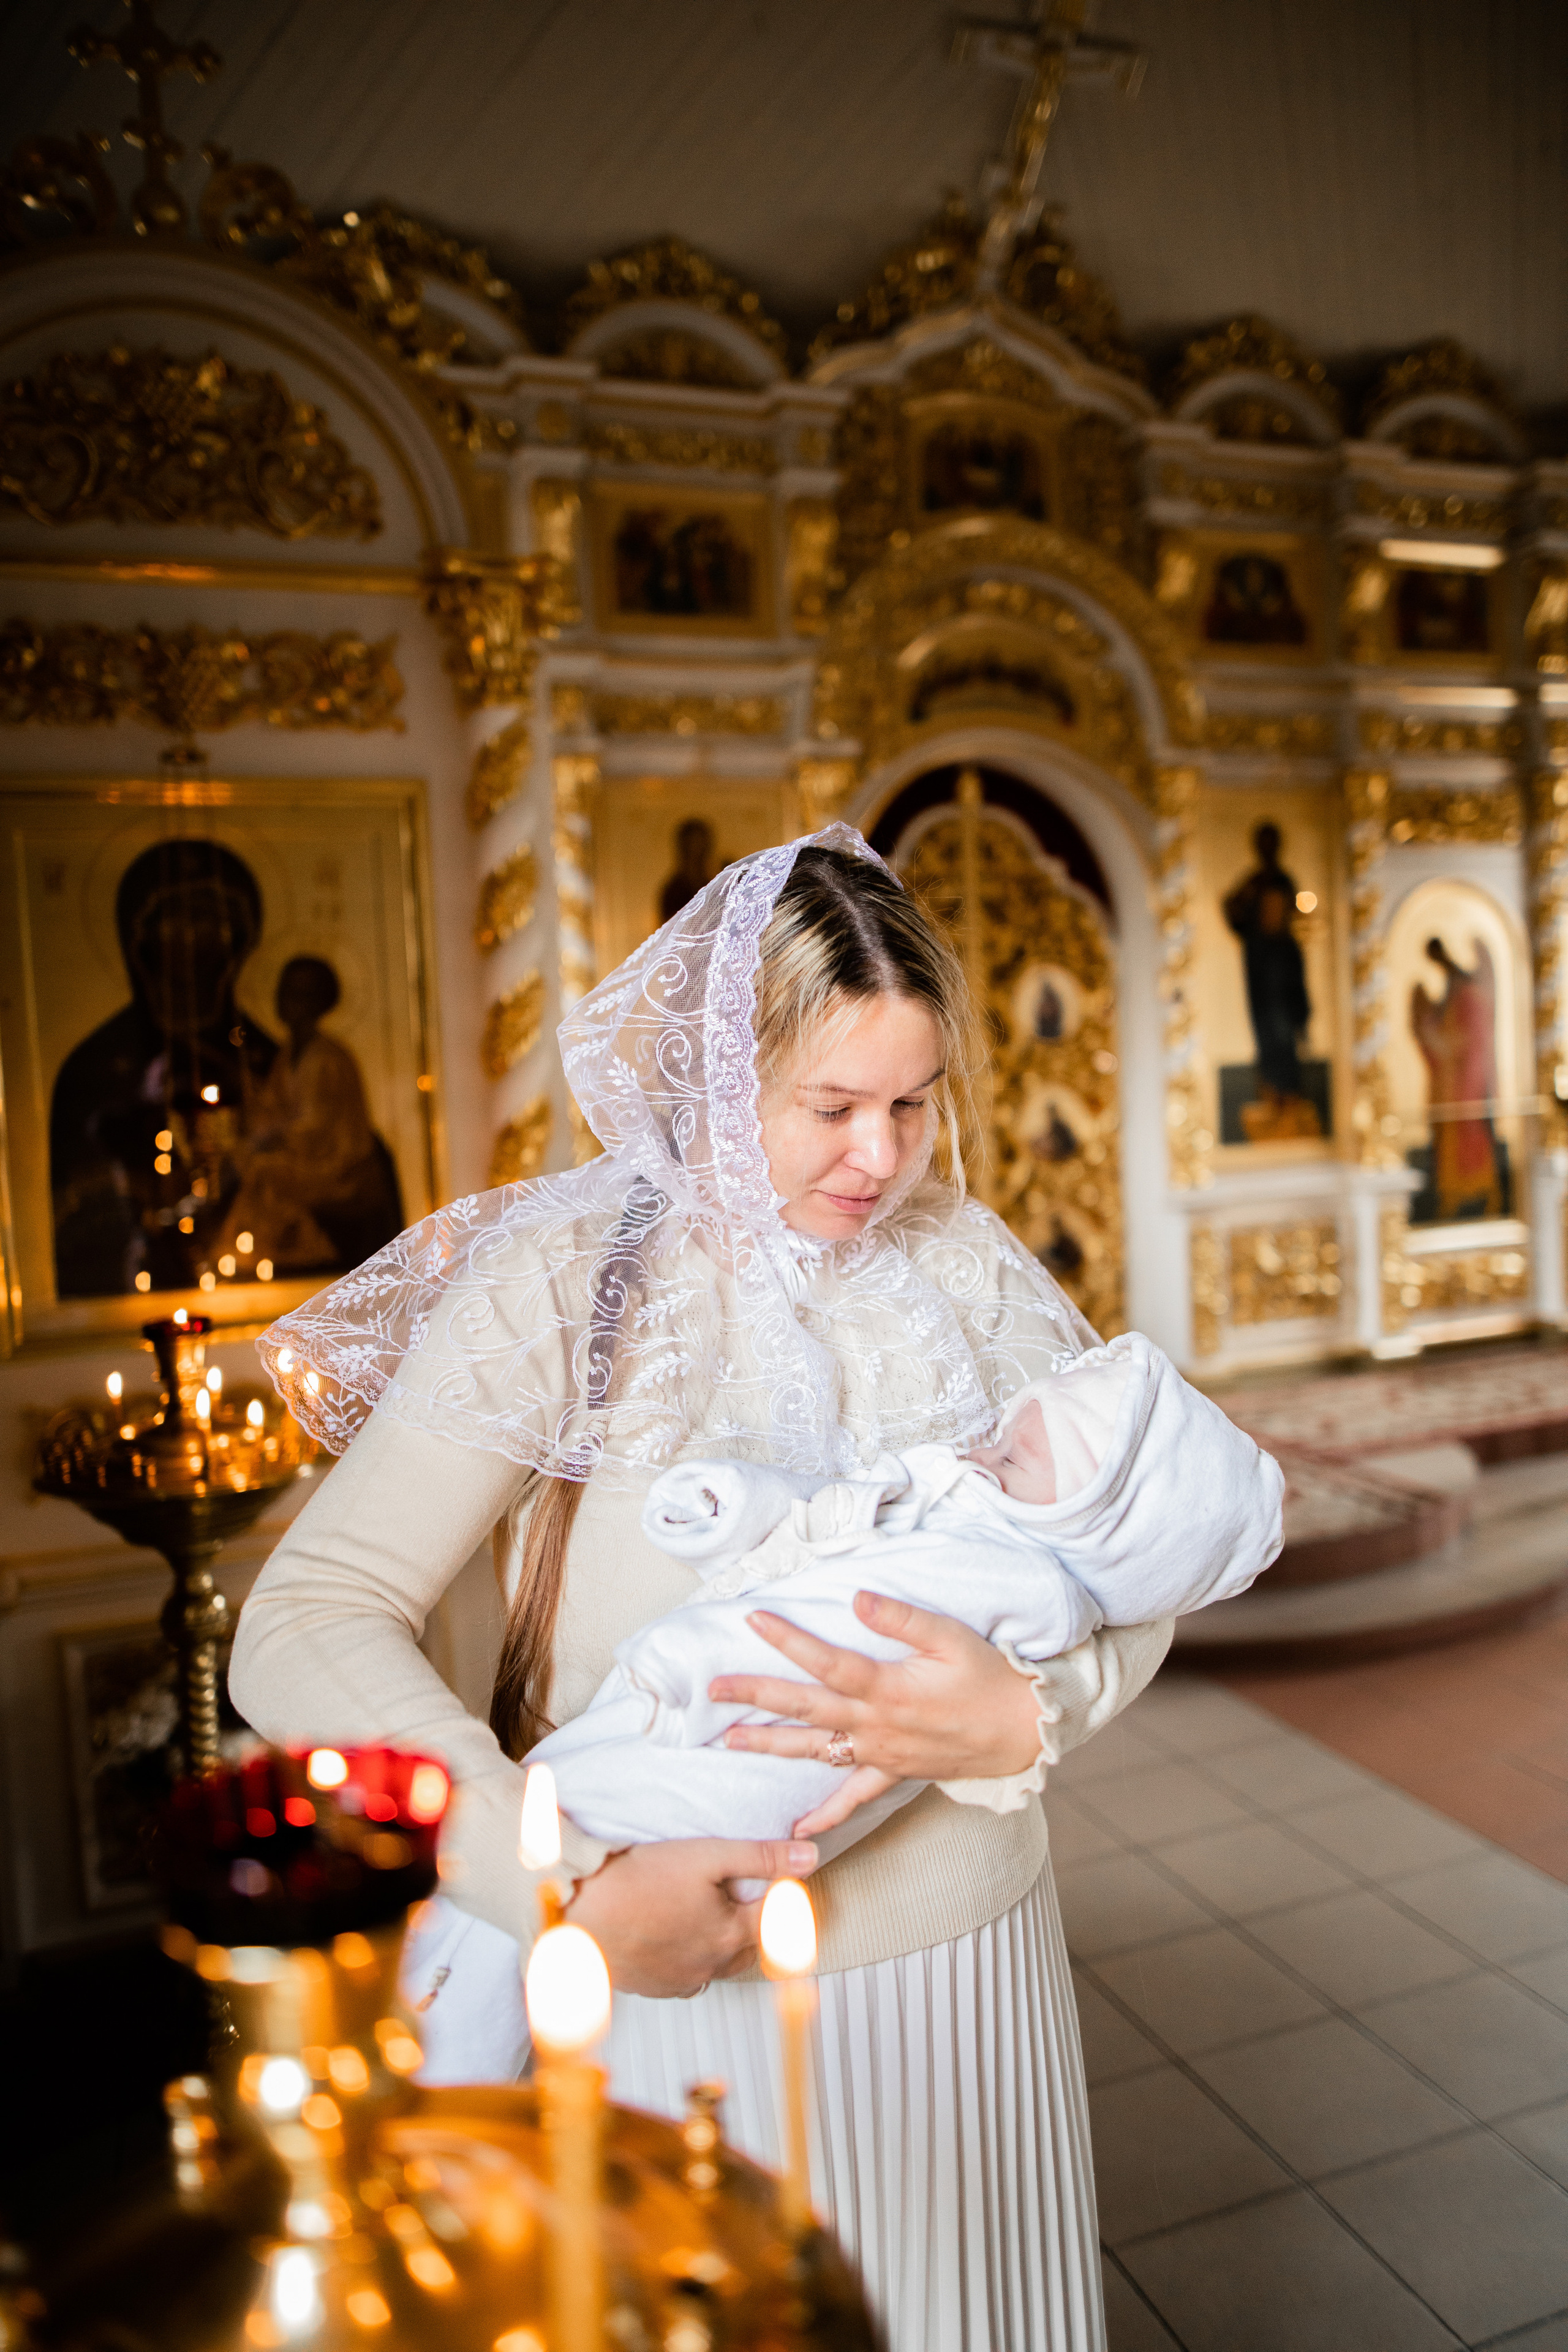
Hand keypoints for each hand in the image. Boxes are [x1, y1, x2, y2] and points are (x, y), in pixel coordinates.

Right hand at [564, 1835, 817, 1997]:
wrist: (579, 1909)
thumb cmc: (639, 1878)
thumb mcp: (708, 1855)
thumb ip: (762, 1857)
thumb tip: (811, 1858)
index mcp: (731, 1935)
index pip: (778, 1919)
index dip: (783, 1895)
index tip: (780, 1879)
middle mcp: (711, 1967)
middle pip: (750, 1945)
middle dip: (756, 1921)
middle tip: (744, 1893)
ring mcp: (681, 1981)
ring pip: (718, 1962)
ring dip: (722, 1941)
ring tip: (706, 1911)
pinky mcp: (654, 1987)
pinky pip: (687, 1976)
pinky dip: (691, 1956)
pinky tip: (675, 1933)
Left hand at [710, 1593, 1041, 1836]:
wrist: (1022, 1730)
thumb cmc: (989, 1677)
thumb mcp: (951, 1637)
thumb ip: (902, 1618)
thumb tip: (857, 1598)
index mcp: (887, 1689)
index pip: (826, 1662)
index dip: (788, 1641)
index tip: (753, 1620)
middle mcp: (876, 1725)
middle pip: (805, 1709)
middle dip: (755, 1697)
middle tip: (713, 1687)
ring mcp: (881, 1754)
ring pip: (815, 1751)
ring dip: (770, 1746)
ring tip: (728, 1741)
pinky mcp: (894, 1773)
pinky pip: (854, 1797)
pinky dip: (825, 1814)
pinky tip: (797, 1828)